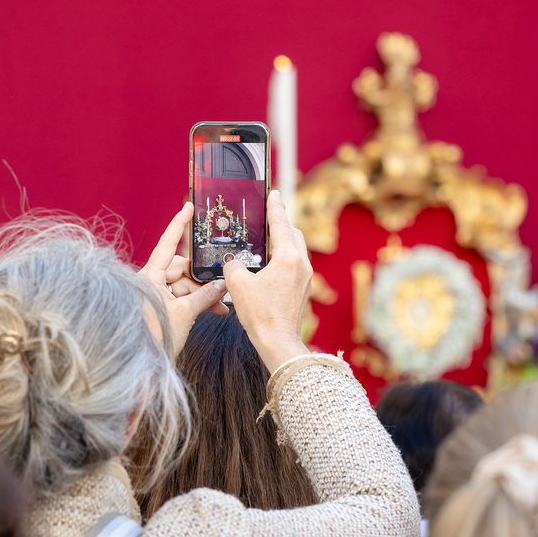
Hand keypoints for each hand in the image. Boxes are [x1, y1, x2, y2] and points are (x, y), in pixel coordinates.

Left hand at [139, 202, 227, 353]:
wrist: (139, 367)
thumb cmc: (153, 339)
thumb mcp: (183, 316)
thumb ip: (204, 297)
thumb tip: (221, 285)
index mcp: (148, 277)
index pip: (167, 244)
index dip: (178, 224)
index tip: (187, 207)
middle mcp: (149, 282)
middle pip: (181, 269)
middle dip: (202, 279)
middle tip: (222, 289)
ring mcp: (153, 296)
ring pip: (183, 286)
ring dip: (201, 295)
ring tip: (220, 308)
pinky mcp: (158, 308)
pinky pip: (180, 298)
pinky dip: (195, 303)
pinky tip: (211, 311)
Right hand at [222, 190, 311, 372]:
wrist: (278, 343)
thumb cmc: (261, 315)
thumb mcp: (237, 285)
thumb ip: (232, 266)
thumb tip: (232, 262)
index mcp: (288, 258)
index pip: (281, 223)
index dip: (275, 207)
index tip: (274, 193)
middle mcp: (301, 265)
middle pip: (293, 234)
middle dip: (281, 225)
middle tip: (267, 219)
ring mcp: (305, 278)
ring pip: (296, 251)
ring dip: (283, 243)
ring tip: (266, 243)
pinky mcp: (303, 291)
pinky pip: (295, 266)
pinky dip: (283, 260)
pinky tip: (268, 268)